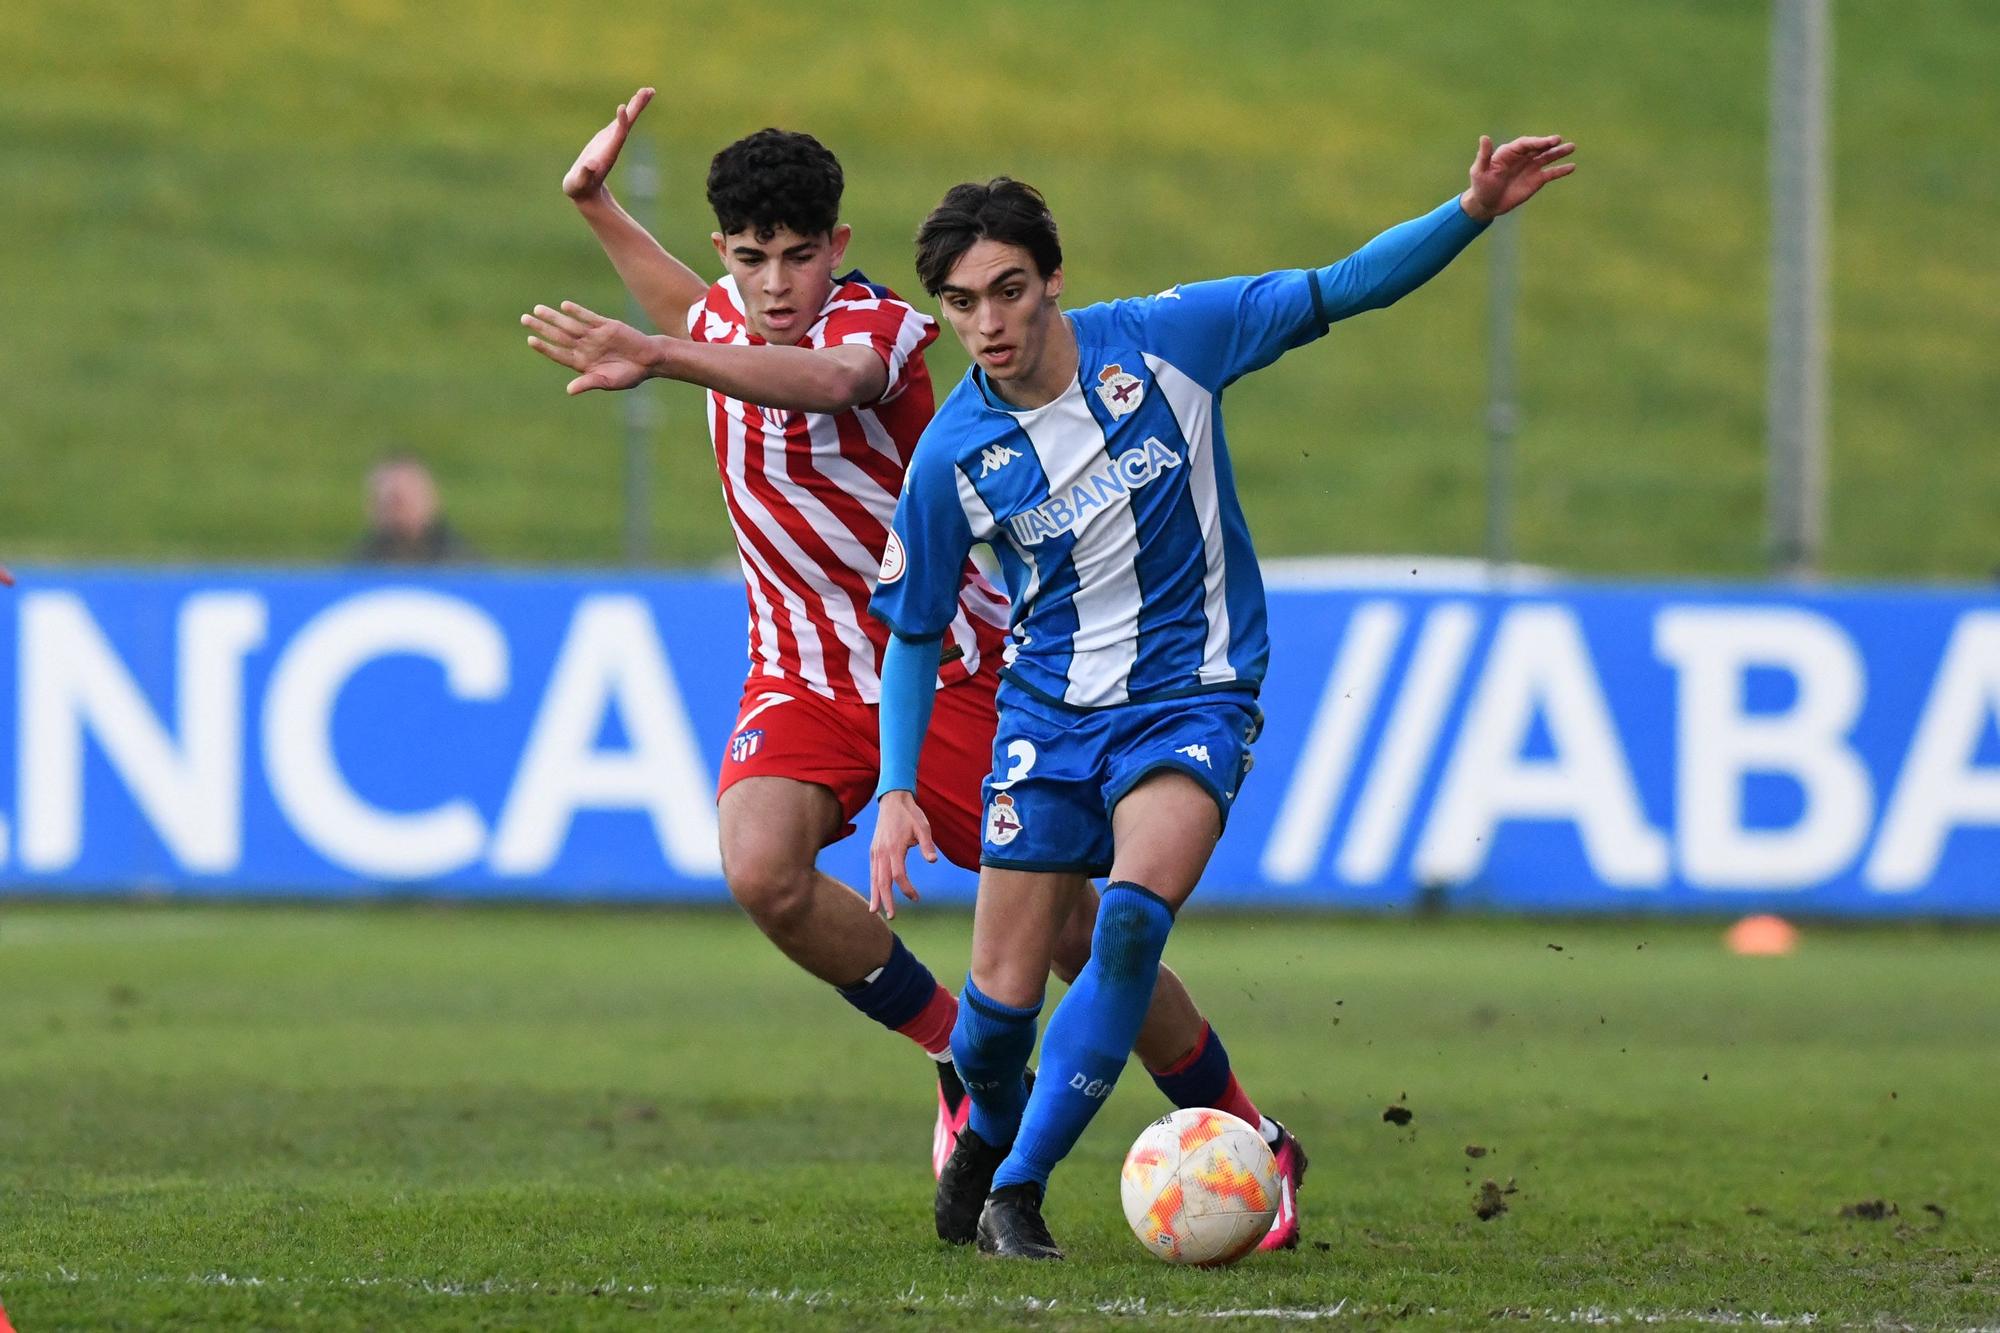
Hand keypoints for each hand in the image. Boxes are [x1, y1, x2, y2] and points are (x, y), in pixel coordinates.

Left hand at [521, 301, 661, 393]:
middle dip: (542, 327)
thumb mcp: (608, 382)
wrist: (650, 361)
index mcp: (582, 363)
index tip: (530, 340)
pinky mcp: (606, 325)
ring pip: (570, 325)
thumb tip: (569, 391)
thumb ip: (588, 383)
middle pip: (559, 336)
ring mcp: (594, 336)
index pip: (559, 353)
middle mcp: (585, 347)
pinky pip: (588, 317)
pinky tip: (564, 306)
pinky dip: (577, 312)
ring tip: (538, 309)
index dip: (545, 347)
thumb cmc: (629, 375)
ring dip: (554, 317)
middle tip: (525, 319)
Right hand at [563, 87, 654, 199]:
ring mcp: (611, 141)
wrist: (586, 193)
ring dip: (637, 105)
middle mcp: (614, 146)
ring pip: (627, 121)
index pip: (618, 136)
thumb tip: (590, 165)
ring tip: (648, 91)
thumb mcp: (579, 183)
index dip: (621, 122)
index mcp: (608, 154)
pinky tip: (632, 103)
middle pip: (628, 124)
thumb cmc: (579, 188)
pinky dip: (627, 111)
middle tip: (649, 91)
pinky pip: (620, 122)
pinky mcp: (606, 139)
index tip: (623, 108)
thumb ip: (584, 174)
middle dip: (637, 108)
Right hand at [869, 790, 935, 919]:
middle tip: (891, 916)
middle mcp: (881, 852)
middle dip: (886, 900)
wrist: (892, 800)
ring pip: (874, 878)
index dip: (906, 889)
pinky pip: (873, 871)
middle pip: (882, 881)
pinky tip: (875, 894)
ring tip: (874, 911)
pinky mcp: (873, 851)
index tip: (916, 898)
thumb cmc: (910, 814)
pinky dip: (873, 884)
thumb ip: (927, 844)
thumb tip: (933, 861)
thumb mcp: (923, 826)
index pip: (898, 875)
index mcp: (894, 847)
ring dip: (875, 895)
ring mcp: (875, 851)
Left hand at [1460, 134, 1575, 220]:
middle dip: (1548, 144)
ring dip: (1559, 152)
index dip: (1535, 142)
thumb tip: (1484, 137)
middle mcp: (1522, 157)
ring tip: (1572, 147)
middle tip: (1558, 140)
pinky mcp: (1537, 179)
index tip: (1546, 142)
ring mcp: (1531, 167)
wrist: (1487, 204)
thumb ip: (1484, 155)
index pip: (1525, 144)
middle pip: (1538, 147)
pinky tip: (1572, 167)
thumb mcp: (1480, 171)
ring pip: (1547, 157)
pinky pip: (1551, 173)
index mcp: (1509, 152)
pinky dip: (1561, 170)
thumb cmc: (1481, 186)